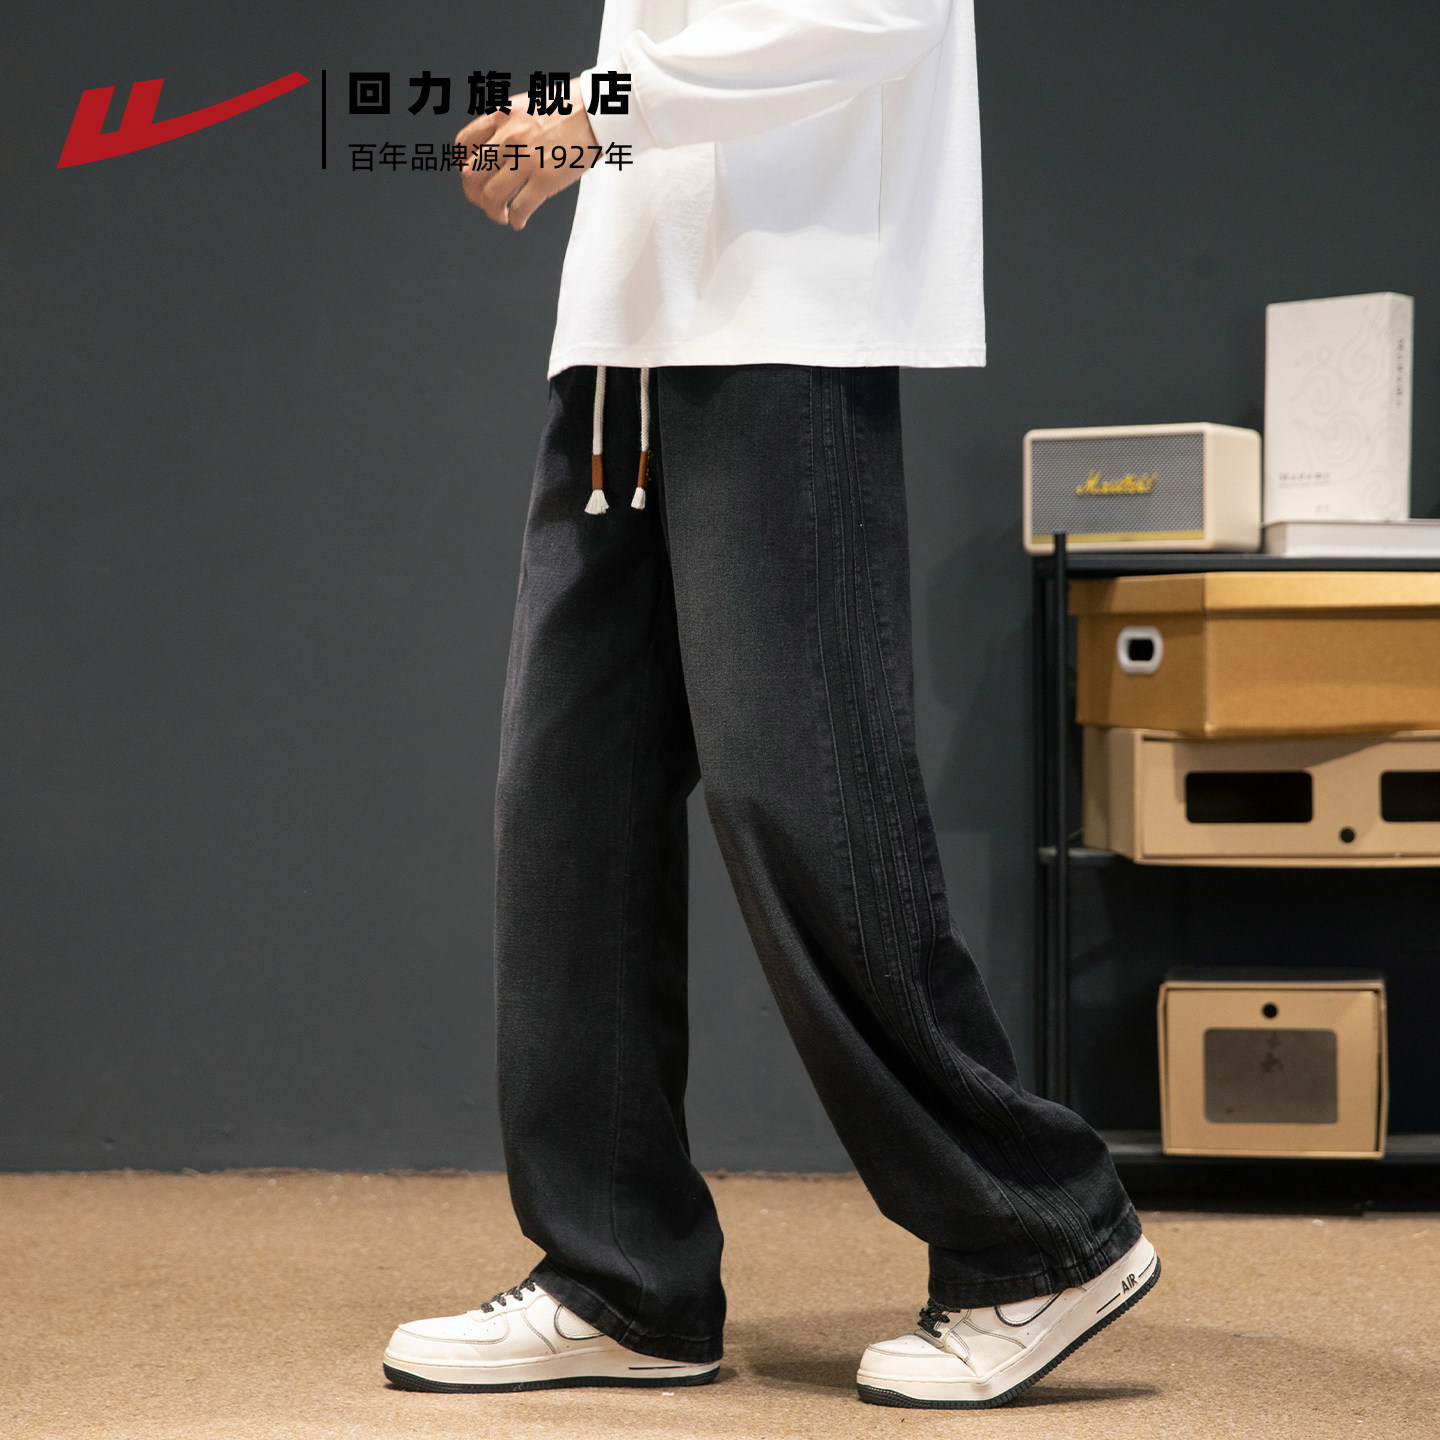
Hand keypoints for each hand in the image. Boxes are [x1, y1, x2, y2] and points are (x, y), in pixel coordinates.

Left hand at [455, 88, 599, 230]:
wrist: (598, 109)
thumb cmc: (571, 106)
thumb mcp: (529, 103)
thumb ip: (510, 123)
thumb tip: (501, 147)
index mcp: (501, 115)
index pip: (464, 144)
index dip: (463, 165)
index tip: (471, 176)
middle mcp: (508, 137)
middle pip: (472, 175)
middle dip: (474, 194)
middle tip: (484, 202)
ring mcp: (526, 159)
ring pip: (491, 196)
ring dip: (493, 212)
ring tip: (502, 216)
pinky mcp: (545, 179)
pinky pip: (520, 208)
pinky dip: (516, 220)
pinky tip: (519, 222)